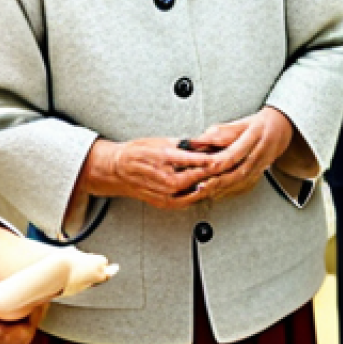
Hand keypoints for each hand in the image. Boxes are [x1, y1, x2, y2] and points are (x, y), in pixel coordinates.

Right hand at [78, 137, 214, 209]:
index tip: (221, 158)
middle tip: (224, 169)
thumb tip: (203, 143)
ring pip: (192, 192)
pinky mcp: (162, 202)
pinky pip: (184, 202)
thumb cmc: (137, 153)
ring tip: (216, 180)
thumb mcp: (161, 141)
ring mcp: (163, 193)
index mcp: (164, 158)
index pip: (193, 160)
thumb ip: (183, 144)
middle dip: (211, 174)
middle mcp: (164, 177)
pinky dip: (196, 196)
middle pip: (195, 178)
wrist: (118, 169)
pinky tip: (203, 191)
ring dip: (206, 186)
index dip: (209, 159)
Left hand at [190, 107, 293, 201]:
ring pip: (241, 183)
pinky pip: (245, 186)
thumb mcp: (241, 121)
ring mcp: (261, 166)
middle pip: (237, 173)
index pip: (234, 153)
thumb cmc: (260, 123)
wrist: (282, 128)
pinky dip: (230, 192)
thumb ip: (220, 132)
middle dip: (217, 182)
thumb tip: (198, 140)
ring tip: (204, 191)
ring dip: (221, 189)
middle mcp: (259, 153)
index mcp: (255, 136)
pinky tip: (217, 193)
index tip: (203, 167)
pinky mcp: (260, 174)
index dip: (217, 162)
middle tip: (200, 186)